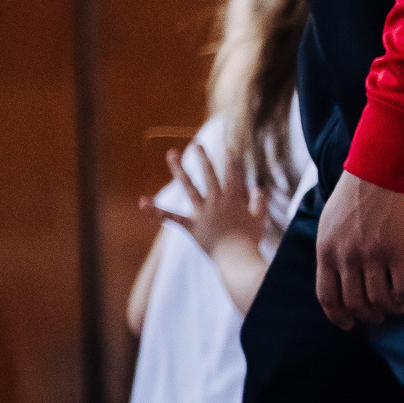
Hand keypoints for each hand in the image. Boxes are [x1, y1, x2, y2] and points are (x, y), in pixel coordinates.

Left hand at [148, 141, 266, 258]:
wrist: (238, 258)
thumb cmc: (250, 241)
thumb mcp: (260, 219)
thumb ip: (260, 203)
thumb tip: (257, 190)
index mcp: (234, 200)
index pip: (233, 176)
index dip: (231, 161)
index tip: (228, 149)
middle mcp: (217, 201)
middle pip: (209, 175)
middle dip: (203, 158)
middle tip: (196, 145)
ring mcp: (203, 212)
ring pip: (189, 186)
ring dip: (179, 169)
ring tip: (172, 154)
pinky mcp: (191, 226)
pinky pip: (171, 218)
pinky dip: (156, 211)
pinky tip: (143, 202)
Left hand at [314, 171, 403, 328]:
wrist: (380, 170)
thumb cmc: (355, 194)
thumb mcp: (329, 223)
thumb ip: (331, 250)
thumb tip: (337, 276)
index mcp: (326, 250)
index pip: (327, 296)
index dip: (339, 317)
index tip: (349, 325)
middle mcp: (346, 257)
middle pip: (355, 303)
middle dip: (368, 316)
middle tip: (379, 315)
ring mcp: (372, 255)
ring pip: (380, 300)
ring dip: (390, 309)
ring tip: (398, 307)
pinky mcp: (398, 251)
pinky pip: (403, 289)